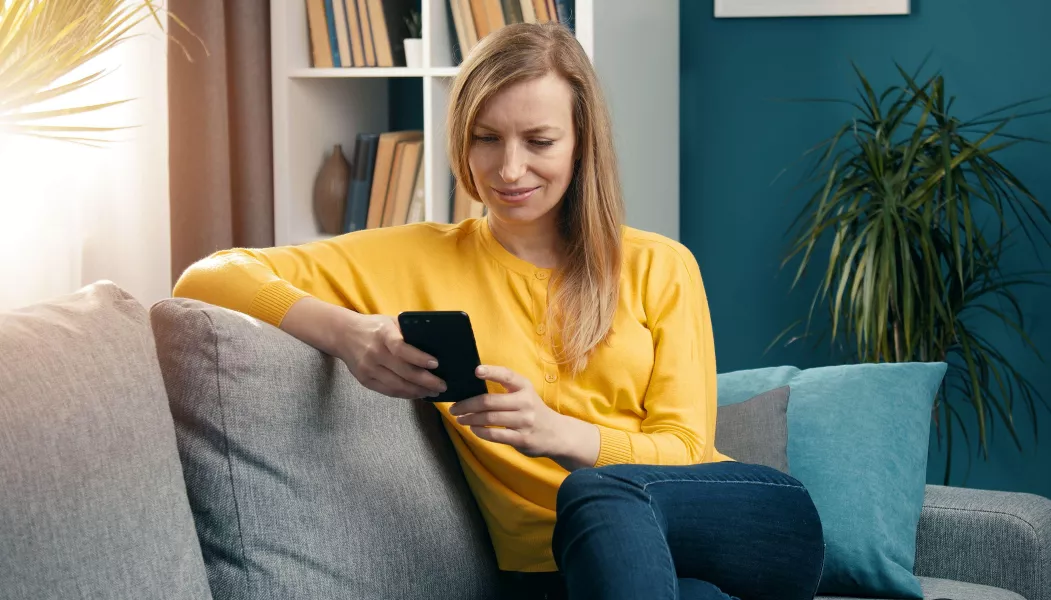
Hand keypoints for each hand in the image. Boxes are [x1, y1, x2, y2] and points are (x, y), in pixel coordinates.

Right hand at [338, 313, 446, 399]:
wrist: (343, 334)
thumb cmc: (373, 327)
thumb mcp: (390, 322)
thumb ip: (408, 331)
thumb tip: (435, 343)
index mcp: (383, 334)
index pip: (401, 348)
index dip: (419, 358)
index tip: (435, 364)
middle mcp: (374, 352)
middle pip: (403, 371)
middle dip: (426, 381)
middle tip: (442, 385)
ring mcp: (368, 368)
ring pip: (397, 385)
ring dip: (418, 391)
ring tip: (432, 392)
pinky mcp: (364, 380)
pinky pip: (388, 391)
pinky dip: (405, 394)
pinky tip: (417, 393)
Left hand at [449, 365, 597, 467]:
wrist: (557, 434)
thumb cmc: (533, 411)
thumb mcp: (525, 394)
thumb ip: (506, 389)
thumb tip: (472, 387)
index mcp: (525, 387)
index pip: (507, 375)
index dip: (491, 372)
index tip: (476, 371)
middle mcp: (525, 402)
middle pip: (489, 401)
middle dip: (467, 405)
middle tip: (454, 408)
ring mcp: (524, 421)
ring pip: (489, 418)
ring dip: (470, 419)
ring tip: (460, 419)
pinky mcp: (522, 439)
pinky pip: (495, 435)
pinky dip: (480, 432)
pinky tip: (473, 429)